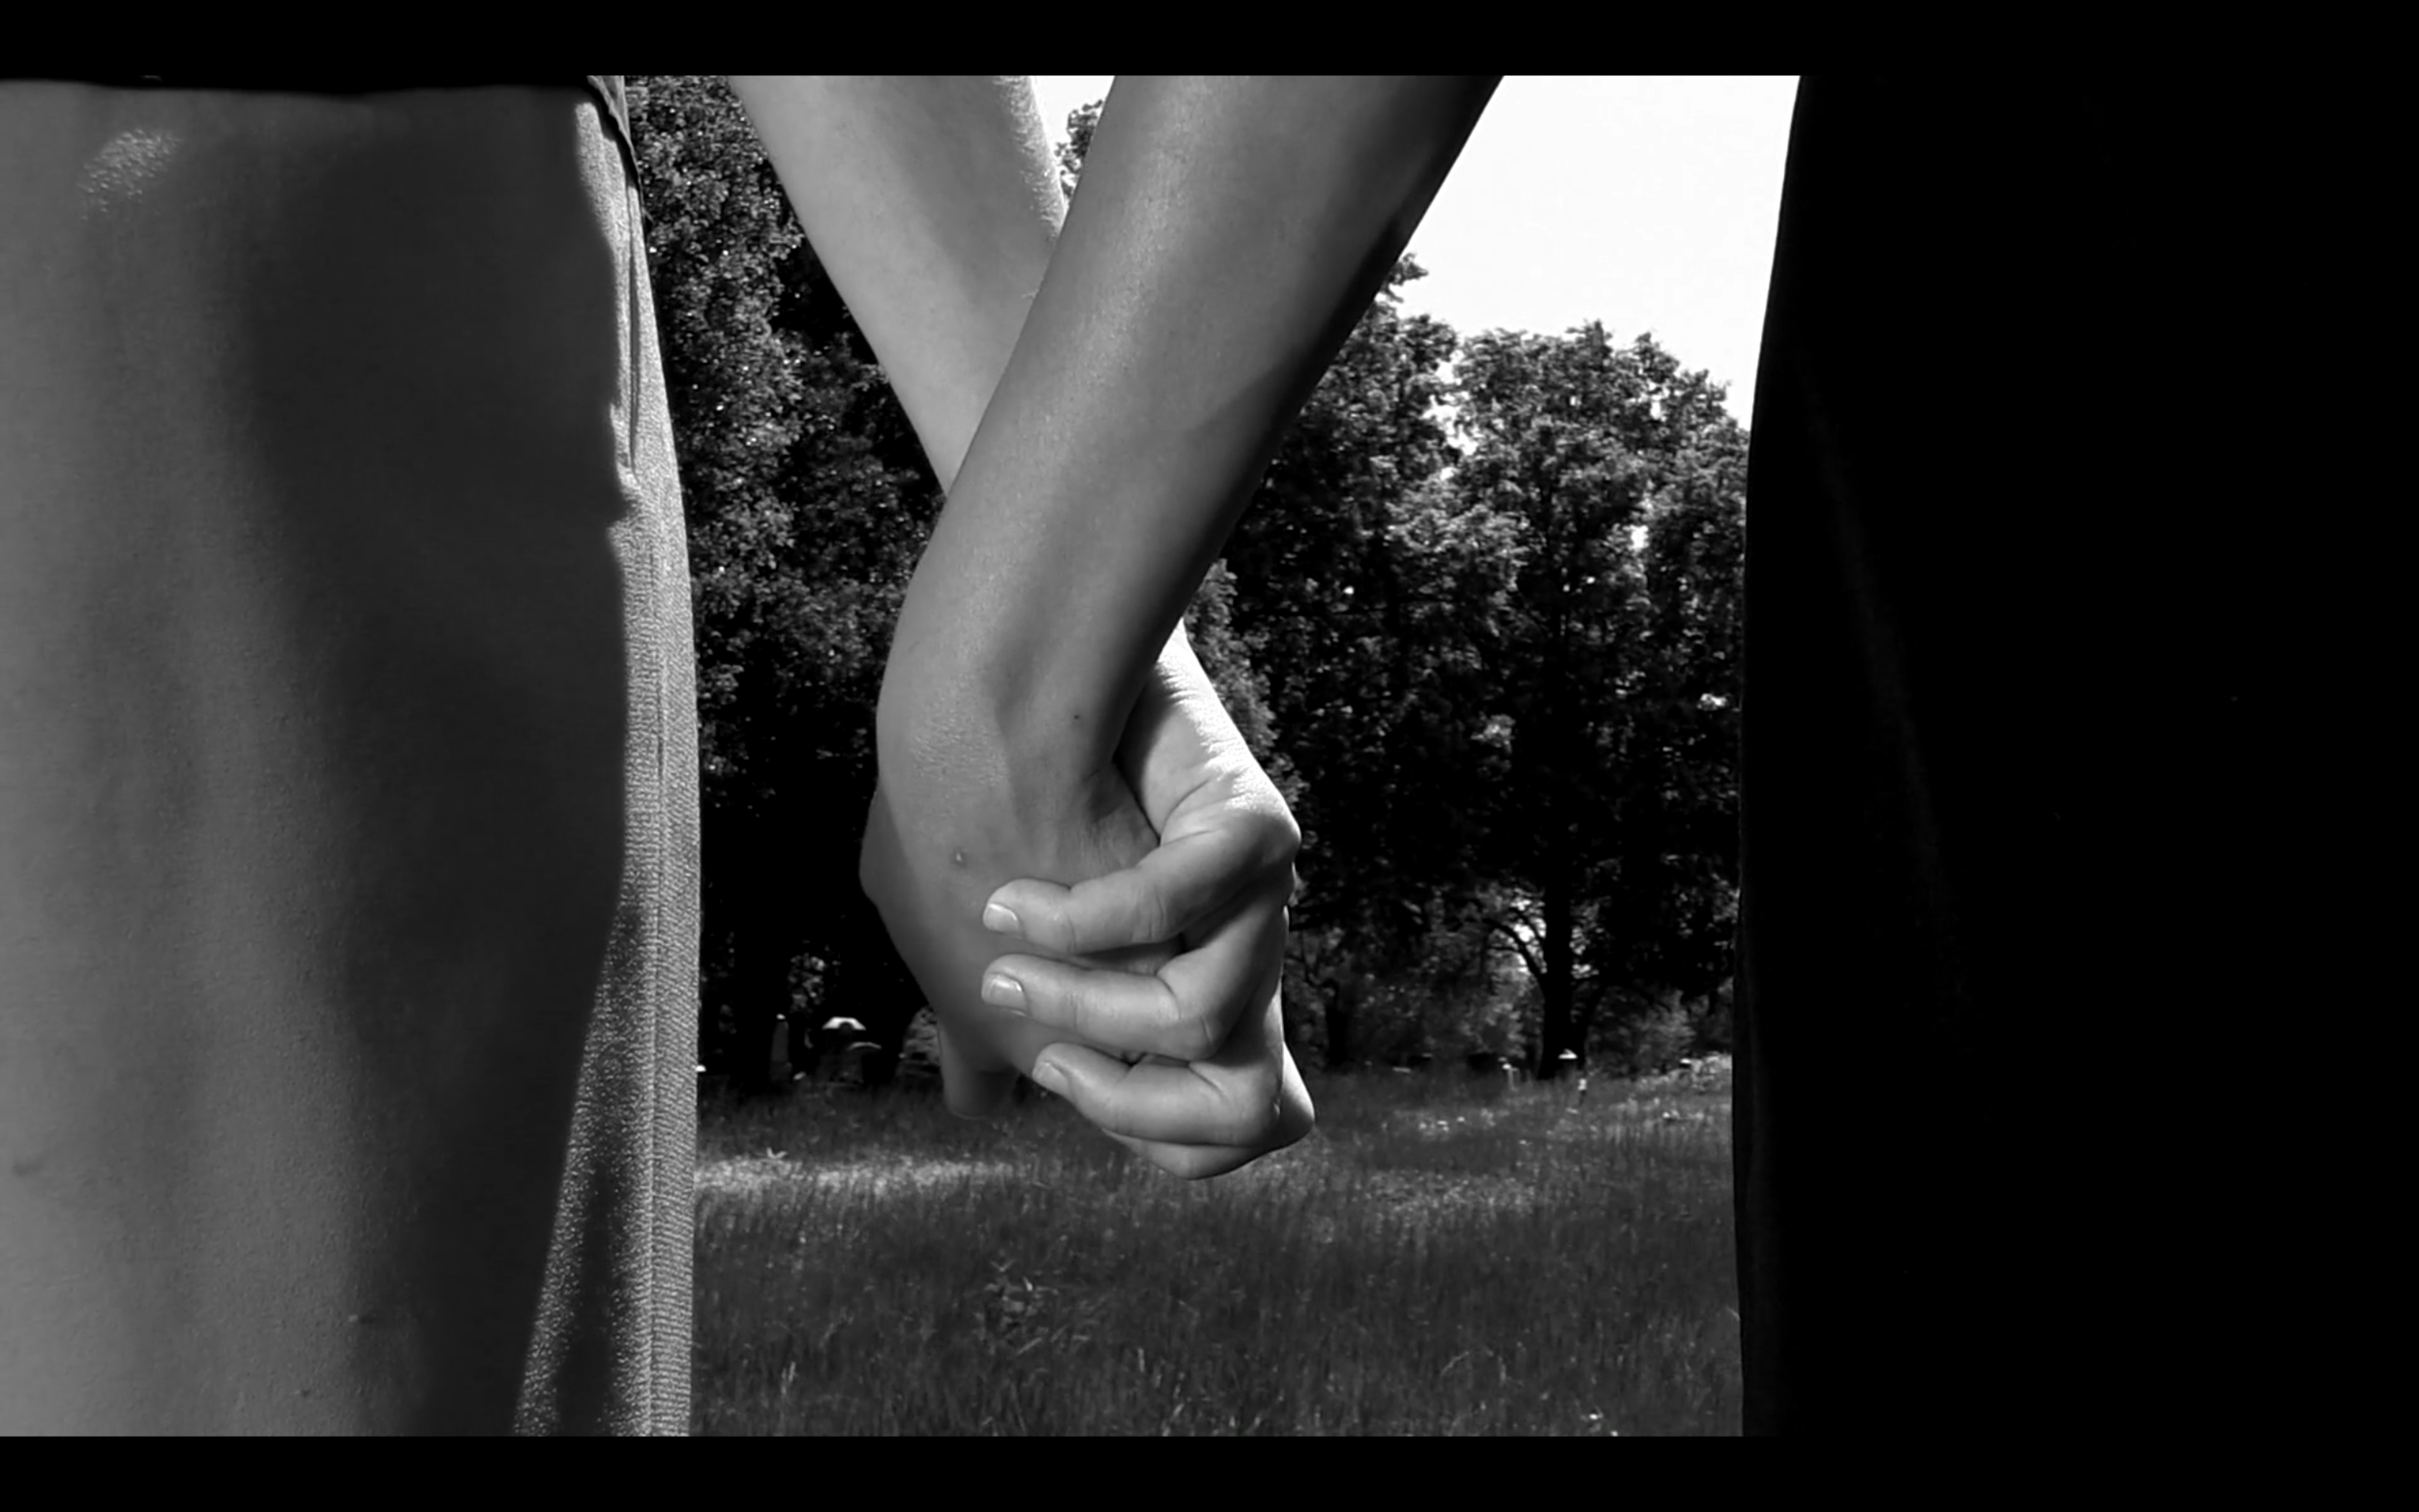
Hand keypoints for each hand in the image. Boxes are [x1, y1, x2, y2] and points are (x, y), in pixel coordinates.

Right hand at [980, 631, 1312, 1178]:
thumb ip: (993, 1032)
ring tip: (1004, 954)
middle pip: (1252, 1109)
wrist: (1020, 683)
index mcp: (1193, 998)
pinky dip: (1089, 916)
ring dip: (1080, 1003)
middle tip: (1046, 1056)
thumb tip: (981, 1104)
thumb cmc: (996, 815)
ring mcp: (1258, 899)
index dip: (1165, 1137)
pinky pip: (1183, 901)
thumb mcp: (987, 943)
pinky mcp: (1252, 827)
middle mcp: (1241, 961)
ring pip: (1203, 1016)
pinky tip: (1016, 902)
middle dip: (1132, 1104)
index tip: (1060, 1079)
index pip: (1242, 1123)